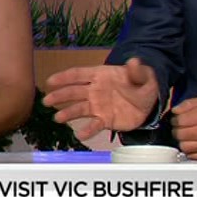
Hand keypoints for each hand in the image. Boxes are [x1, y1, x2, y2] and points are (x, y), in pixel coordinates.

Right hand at [43, 57, 158, 139]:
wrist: (149, 103)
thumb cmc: (142, 84)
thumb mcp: (143, 76)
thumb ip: (137, 71)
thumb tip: (134, 61)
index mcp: (100, 75)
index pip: (79, 74)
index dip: (64, 77)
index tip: (51, 81)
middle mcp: (95, 90)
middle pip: (74, 92)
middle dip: (60, 95)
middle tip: (47, 100)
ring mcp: (98, 106)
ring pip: (79, 109)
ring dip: (68, 113)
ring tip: (58, 118)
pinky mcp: (104, 120)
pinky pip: (94, 125)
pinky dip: (87, 130)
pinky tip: (80, 135)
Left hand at [170, 96, 196, 160]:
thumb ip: (189, 103)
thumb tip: (175, 110)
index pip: (181, 119)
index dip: (175, 119)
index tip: (176, 119)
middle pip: (180, 133)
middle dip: (177, 130)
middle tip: (181, 128)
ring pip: (184, 145)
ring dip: (183, 141)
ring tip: (189, 136)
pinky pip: (191, 154)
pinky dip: (190, 149)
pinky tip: (196, 143)